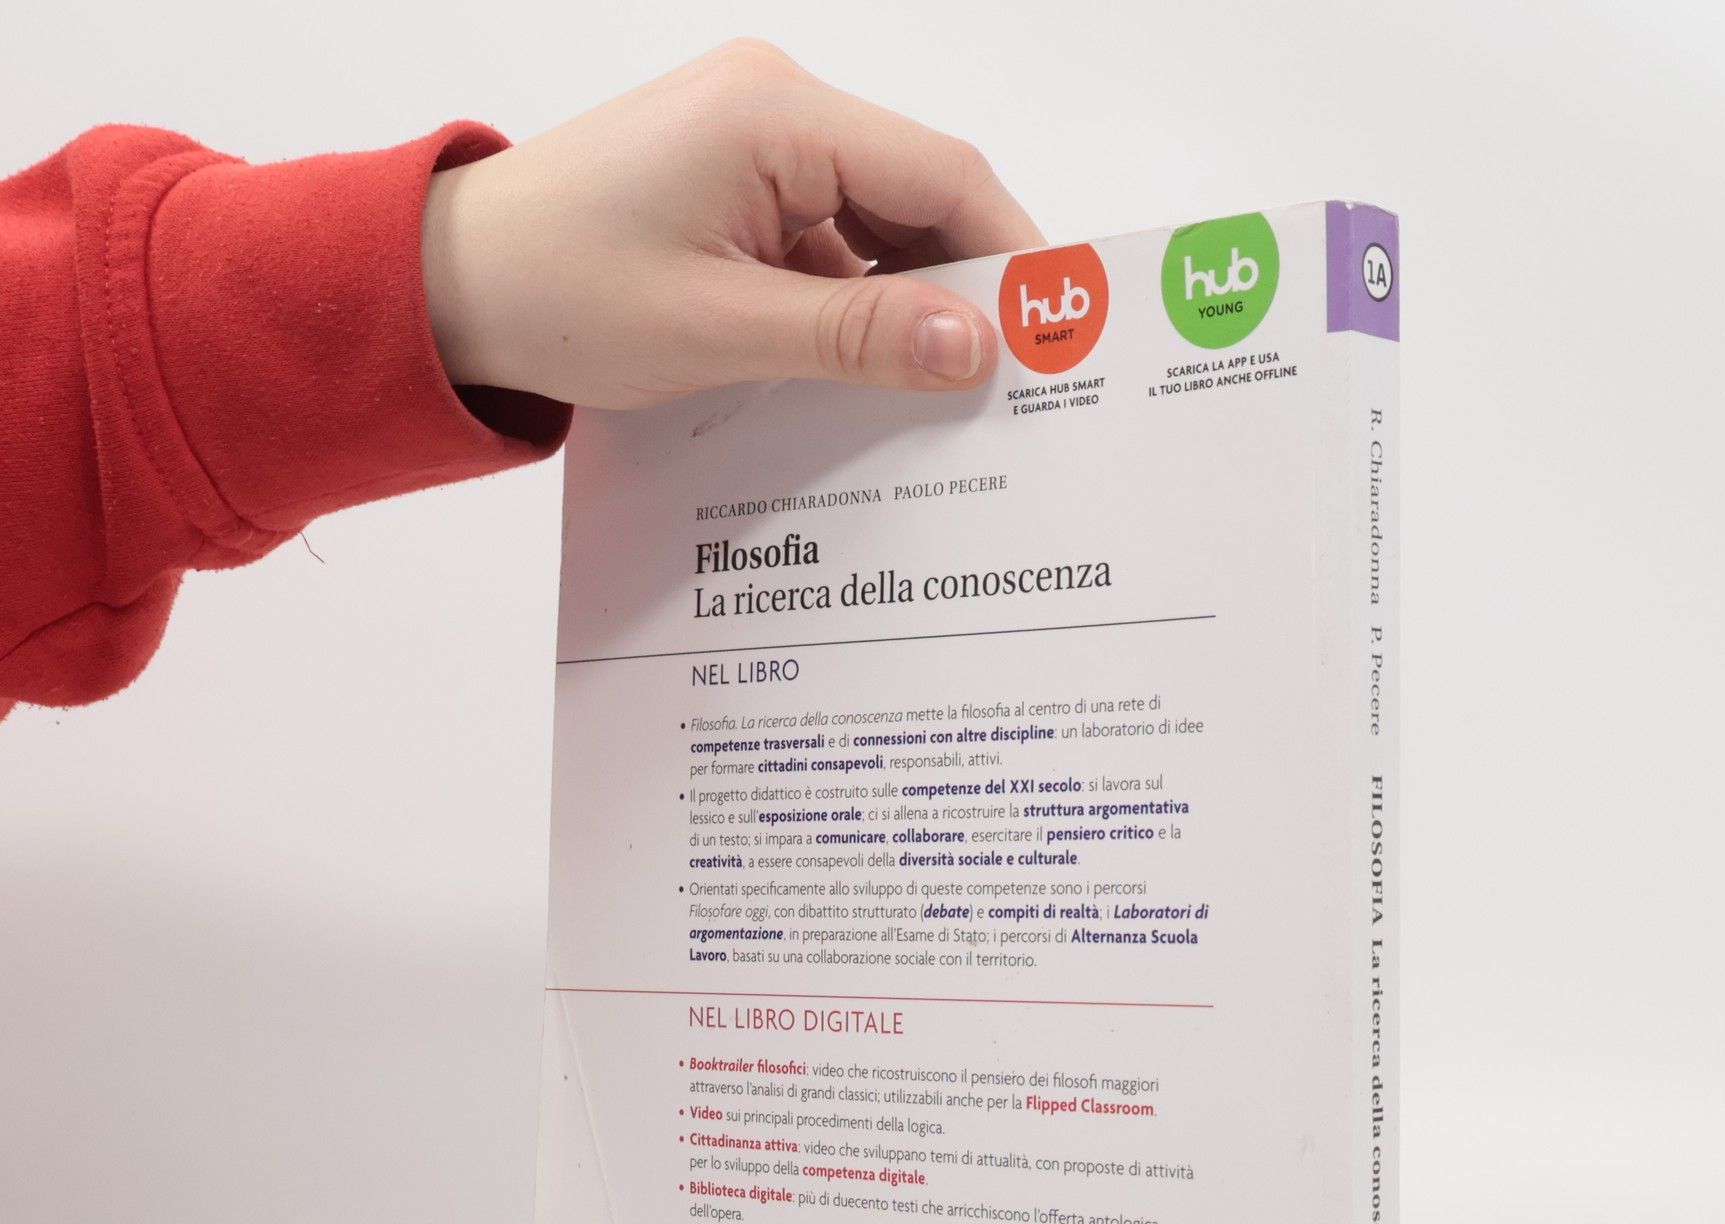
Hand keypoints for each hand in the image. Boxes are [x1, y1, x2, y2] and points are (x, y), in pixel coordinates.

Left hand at [421, 40, 1042, 407]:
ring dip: (906, 305)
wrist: (445, 285)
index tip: (1057, 339)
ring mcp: (754, 143)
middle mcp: (774, 106)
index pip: (943, 175)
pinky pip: (830, 241)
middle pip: (920, 194)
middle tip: (1009, 384)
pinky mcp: (735, 185)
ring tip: (938, 393)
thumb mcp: (719, 330)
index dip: (1011, 258)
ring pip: (879, 224)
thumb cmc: (554, 292)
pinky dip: (855, 305)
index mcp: (775, 114)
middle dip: (965, 288)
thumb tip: (974, 346)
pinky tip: (866, 374)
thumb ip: (856, 338)